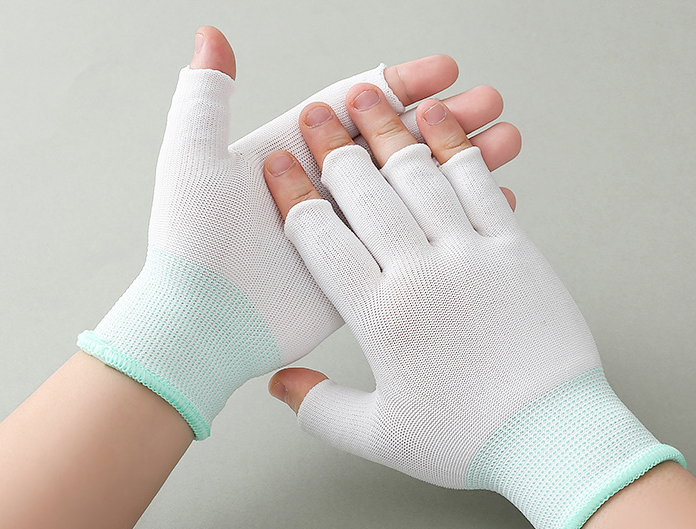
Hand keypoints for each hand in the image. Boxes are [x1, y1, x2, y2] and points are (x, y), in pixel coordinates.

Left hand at [78, 26, 519, 438]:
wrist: (199, 326)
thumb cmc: (190, 243)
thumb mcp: (193, 159)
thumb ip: (207, 97)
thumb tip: (212, 35)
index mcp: (293, 152)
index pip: (358, 105)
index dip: (404, 83)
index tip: (446, 70)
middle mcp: (324, 189)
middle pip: (397, 141)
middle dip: (447, 120)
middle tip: (490, 105)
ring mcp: (347, 232)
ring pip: (414, 187)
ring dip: (460, 163)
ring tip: (505, 144)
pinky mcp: (362, 273)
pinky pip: (415, 239)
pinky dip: (452, 221)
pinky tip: (489, 206)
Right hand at [265, 83, 682, 528]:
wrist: (552, 436)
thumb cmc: (467, 440)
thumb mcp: (380, 435)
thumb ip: (320, 407)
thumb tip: (279, 385)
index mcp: (379, 316)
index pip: (320, 237)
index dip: (293, 194)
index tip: (276, 164)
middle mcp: (420, 275)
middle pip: (364, 193)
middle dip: (333, 146)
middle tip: (315, 114)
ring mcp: (471, 255)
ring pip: (418, 176)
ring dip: (387, 131)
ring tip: (365, 97)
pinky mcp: (515, 249)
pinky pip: (477, 184)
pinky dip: (455, 145)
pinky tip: (437, 116)